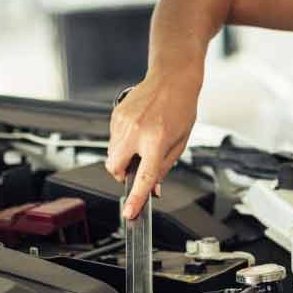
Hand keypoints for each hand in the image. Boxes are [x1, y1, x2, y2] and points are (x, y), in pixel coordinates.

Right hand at [105, 67, 200, 219]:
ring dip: (123, 157)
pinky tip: (138, 130)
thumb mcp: (180, 142)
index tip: (130, 213)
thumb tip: (152, 188)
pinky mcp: (115, 115)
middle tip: (135, 168)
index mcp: (156, 140)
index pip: (143, 177)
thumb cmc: (181, 108)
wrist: (172, 78)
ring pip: (111, 154)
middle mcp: (136, 131)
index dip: (136, 199)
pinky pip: (113, 139)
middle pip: (114, 168)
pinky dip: (122, 142)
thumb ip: (164, 167)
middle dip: (121, 174)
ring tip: (142, 142)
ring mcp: (122, 122)